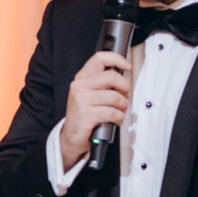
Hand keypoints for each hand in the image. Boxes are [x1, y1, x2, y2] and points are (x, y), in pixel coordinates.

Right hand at [60, 50, 132, 164]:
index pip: (99, 59)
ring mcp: (81, 100)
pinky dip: (119, 118)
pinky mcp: (86, 115)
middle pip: (112, 77)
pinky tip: (115, 120)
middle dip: (125, 87)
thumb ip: (103, 84)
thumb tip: (123, 78)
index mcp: (82, 79)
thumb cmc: (84, 115)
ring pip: (114, 97)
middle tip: (125, 95)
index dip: (117, 59)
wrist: (71, 137)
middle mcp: (79, 86)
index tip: (127, 66)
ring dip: (123, 106)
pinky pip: (112, 112)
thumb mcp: (90, 95)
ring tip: (120, 111)